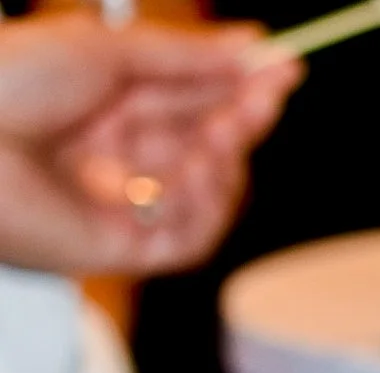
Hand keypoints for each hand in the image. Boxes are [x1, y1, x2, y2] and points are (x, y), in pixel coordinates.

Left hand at [0, 15, 299, 275]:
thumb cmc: (9, 82)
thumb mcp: (109, 51)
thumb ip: (187, 56)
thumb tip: (254, 45)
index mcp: (102, 108)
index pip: (190, 102)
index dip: (238, 86)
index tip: (282, 66)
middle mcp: (114, 158)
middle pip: (206, 146)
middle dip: (244, 120)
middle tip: (272, 95)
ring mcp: (119, 206)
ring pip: (209, 195)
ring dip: (228, 161)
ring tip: (223, 136)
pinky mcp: (123, 249)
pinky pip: (190, 238)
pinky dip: (205, 206)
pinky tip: (195, 175)